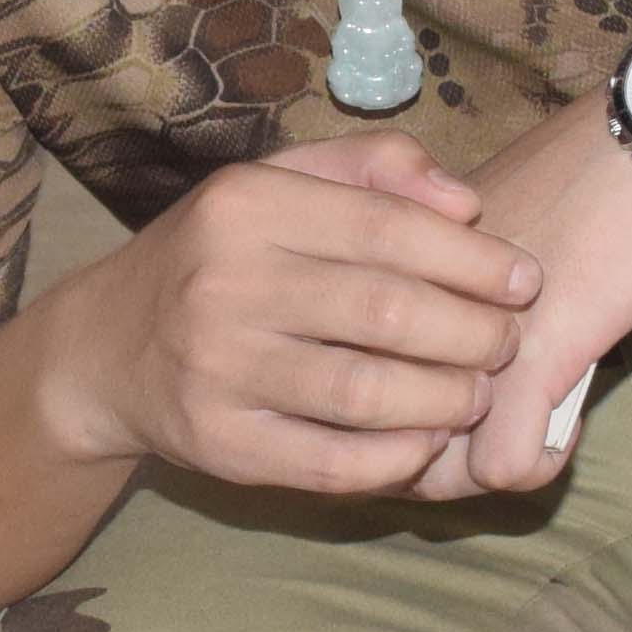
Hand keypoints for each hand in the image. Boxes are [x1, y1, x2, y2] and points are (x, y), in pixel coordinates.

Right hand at [48, 133, 537, 498]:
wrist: (105, 348)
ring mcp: (217, 370)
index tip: (525, 280)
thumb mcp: (276, 185)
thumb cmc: (218, 258)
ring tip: (478, 393)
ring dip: (447, 398)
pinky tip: (428, 440)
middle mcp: (223, 284)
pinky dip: (397, 456)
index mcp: (245, 206)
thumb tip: (466, 203)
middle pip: (386, 312)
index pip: (387, 229)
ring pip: (366, 392)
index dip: (473, 260)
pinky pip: (332, 461)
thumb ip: (372, 170)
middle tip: (506, 343)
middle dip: (472, 332)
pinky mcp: (220, 445)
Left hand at [413, 101, 631, 500]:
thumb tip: (430, 363)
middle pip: (379, 436)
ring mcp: (466, 343)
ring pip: (434, 467)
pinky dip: (538, 465)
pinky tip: (563, 431)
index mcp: (382, 279)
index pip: (344, 382)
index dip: (380, 416)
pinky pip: (503, 467)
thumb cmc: (567, 193)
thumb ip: (437, 296)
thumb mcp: (475, 244)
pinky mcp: (529, 363)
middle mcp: (407, 314)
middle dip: (422, 460)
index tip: (427, 415)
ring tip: (522, 438)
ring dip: (475, 471)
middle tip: (476, 441)